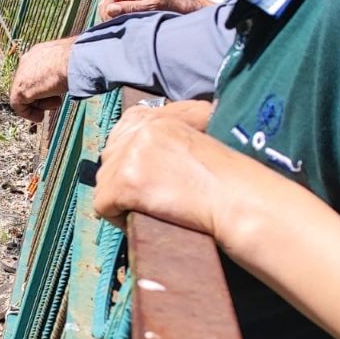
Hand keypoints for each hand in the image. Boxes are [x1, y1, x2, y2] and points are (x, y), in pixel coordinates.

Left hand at [9, 38, 72, 121]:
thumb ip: (64, 68)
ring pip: (25, 94)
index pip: (37, 71)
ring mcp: (22, 75)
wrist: (76, 60)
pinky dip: (28, 113)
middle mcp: (28, 61)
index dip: (45, 85)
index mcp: (39, 52)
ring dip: (40, 104)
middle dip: (42, 96)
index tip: (56, 93)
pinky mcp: (20, 89)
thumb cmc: (80, 58)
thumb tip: (72, 74)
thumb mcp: (71, 62)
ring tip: (56, 104)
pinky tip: (40, 117)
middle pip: (30, 83)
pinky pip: (18, 105)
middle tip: (57, 101)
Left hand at [93, 101, 234, 232]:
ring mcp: (130, 156)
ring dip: (121, 198)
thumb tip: (147, 140)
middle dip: (123, 176)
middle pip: (110, 156)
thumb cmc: (229, 176)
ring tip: (147, 208)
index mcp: (157, 119)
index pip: (124, 127)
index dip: (128, 152)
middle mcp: (141, 131)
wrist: (237, 199)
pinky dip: (117, 217)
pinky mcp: (125, 183)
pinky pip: (102, 205)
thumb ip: (175, 126)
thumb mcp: (203, 132)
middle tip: (146, 194)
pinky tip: (138, 219)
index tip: (140, 171)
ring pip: (104, 180)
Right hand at [98, 0, 210, 18]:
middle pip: (108, 0)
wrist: (180, 9)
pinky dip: (115, 19)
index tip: (111, 20)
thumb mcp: (151, 7)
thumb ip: (130, 8)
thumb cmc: (169, 6)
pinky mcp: (129, 6)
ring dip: (111, 17)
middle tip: (115, 25)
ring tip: (119, 25)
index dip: (108, 8)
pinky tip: (121, 24)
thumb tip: (109, 9)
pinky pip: (116, 12)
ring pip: (110, 7)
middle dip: (108, 13)